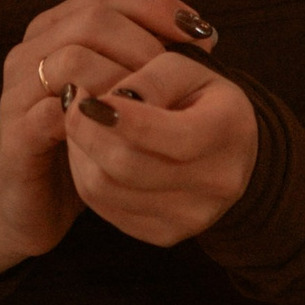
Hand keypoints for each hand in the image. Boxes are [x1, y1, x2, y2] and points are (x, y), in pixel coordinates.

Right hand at [0, 0, 217, 276]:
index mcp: (55, 29)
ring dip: (123, 81)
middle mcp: (31, 50)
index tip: (200, 33)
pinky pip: (52, 115)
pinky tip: (126, 135)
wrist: (28, 202)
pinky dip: (95, 121)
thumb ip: (145, 60)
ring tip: (155, 107)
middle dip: (145, 44)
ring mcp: (17, 91)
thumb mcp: (116, 92)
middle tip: (180, 76)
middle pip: (92, 20)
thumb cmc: (84, 141)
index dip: (156, 5)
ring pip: (72, 60)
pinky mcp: (14, 135)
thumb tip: (202, 38)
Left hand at [63, 52, 259, 246]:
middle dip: (86, 132)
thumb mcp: (184, 70)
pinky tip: (90, 151)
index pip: (165, 134)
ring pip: (106, 191)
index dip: (117, 117)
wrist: (232, 152)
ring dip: (80, 154)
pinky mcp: (166, 234)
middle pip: (127, 167)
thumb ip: (148, 79)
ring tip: (80, 125)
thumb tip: (103, 104)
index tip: (85, 95)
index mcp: (225, 131)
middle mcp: (215, 181)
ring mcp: (191, 216)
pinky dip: (86, 176)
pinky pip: (105, 209)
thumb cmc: (201, 99)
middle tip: (73, 103)